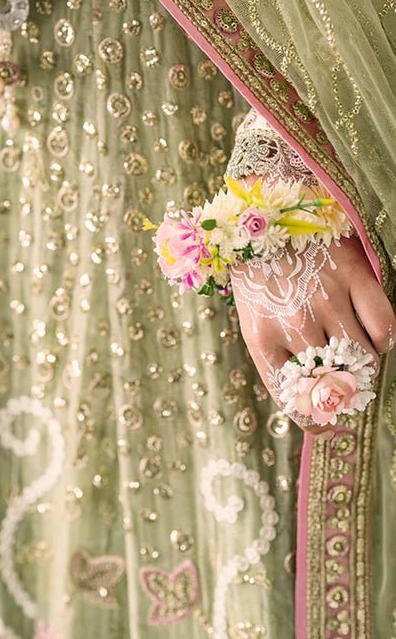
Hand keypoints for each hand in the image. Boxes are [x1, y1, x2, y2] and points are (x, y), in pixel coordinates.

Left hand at [231, 234, 394, 433]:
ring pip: (363, 360)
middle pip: (334, 385)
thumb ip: (279, 356)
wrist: (267, 213)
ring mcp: (326, 299)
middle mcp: (294, 322)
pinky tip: (373, 334)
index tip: (328, 425)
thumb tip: (314, 401)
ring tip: (358, 359)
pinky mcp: (354, 277)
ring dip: (366, 369)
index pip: (292, 399)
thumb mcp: (255, 317)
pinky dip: (384, 339)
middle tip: (350, 391)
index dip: (314, 421)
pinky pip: (384, 327)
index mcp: (261, 337)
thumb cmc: (259, 273)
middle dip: (346, 397)